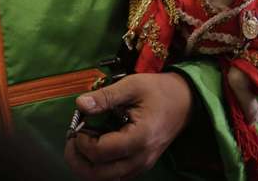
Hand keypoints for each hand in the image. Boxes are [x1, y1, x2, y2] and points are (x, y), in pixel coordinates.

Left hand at [64, 72, 192, 179]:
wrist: (186, 99)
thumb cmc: (160, 90)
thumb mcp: (133, 85)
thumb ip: (106, 96)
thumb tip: (80, 104)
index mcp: (139, 138)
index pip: (100, 152)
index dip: (82, 141)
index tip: (80, 124)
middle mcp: (141, 158)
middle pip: (99, 174)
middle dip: (78, 159)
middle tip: (72, 140)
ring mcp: (142, 164)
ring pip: (106, 179)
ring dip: (88, 166)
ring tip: (81, 145)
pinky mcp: (142, 164)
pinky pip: (116, 175)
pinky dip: (101, 167)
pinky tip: (97, 149)